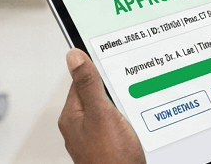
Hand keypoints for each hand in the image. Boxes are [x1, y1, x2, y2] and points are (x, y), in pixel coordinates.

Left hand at [59, 49, 144, 163]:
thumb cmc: (111, 158)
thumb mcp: (100, 113)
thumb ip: (88, 85)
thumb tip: (74, 56)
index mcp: (72, 115)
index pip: (82, 81)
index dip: (98, 70)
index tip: (111, 60)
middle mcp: (80, 127)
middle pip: (98, 96)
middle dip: (114, 91)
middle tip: (130, 89)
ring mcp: (95, 138)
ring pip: (110, 112)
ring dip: (124, 108)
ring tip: (135, 110)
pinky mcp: (110, 148)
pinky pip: (119, 128)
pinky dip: (129, 123)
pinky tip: (138, 125)